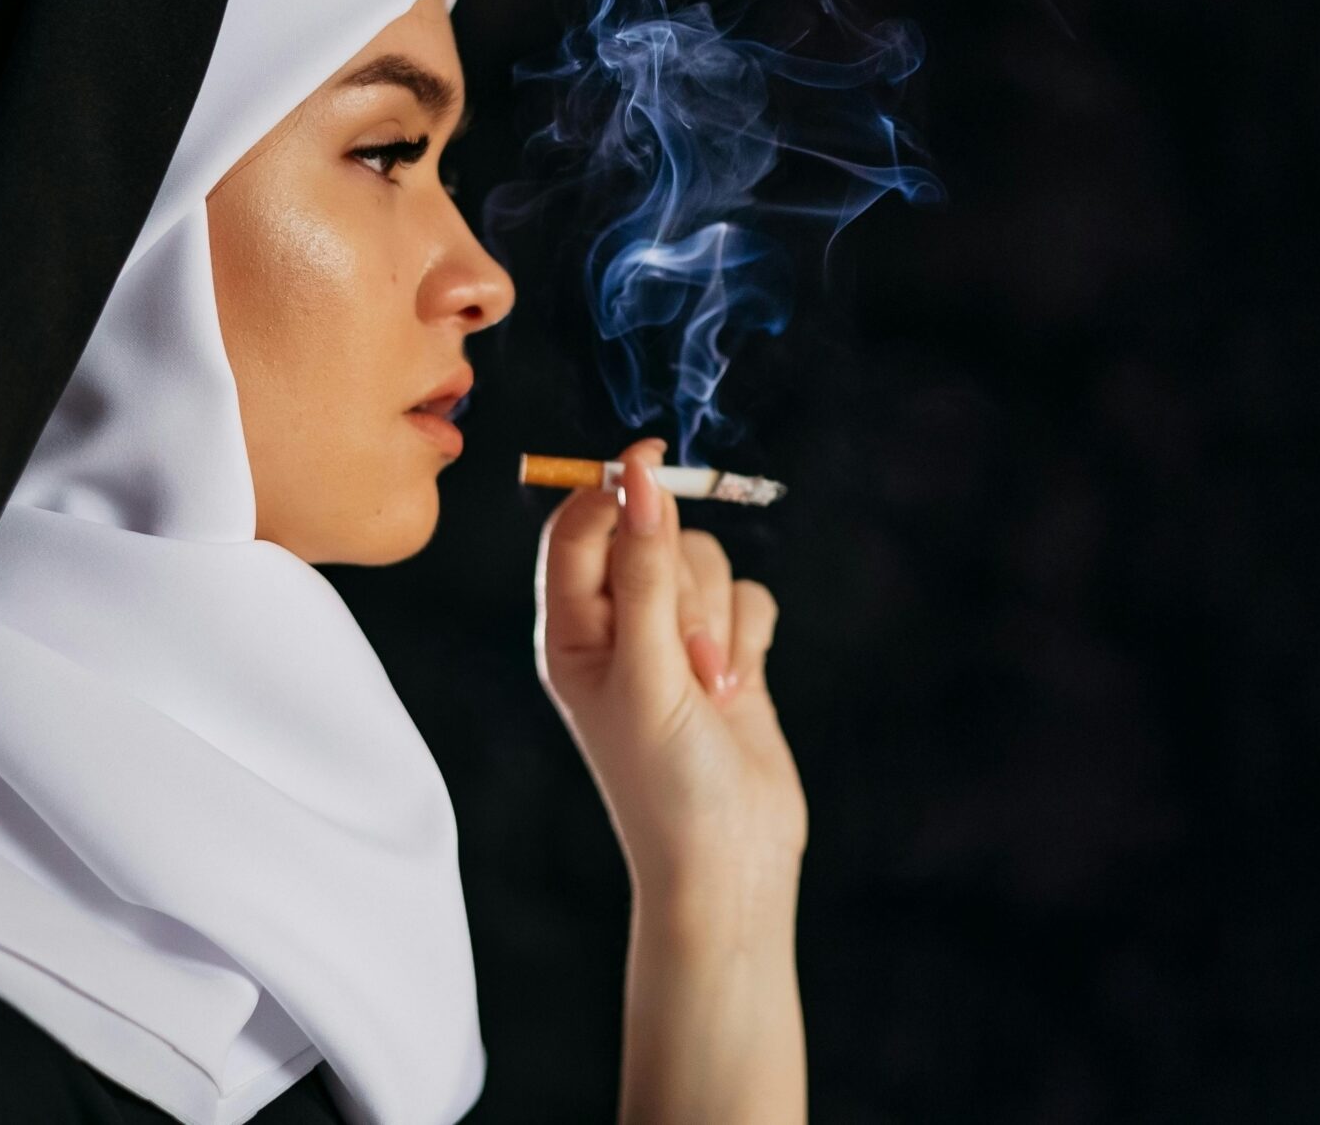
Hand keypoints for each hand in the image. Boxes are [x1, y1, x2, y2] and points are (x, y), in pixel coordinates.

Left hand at [534, 437, 808, 906]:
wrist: (730, 863)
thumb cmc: (666, 780)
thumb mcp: (646, 670)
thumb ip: (641, 571)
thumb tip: (637, 477)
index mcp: (570, 631)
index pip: (579, 528)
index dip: (612, 487)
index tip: (653, 456)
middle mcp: (617, 628)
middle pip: (652, 536)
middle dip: (682, 584)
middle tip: (687, 656)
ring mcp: (674, 640)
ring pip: (704, 563)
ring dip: (717, 619)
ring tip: (712, 686)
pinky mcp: (728, 652)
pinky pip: (747, 597)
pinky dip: (749, 635)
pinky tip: (738, 689)